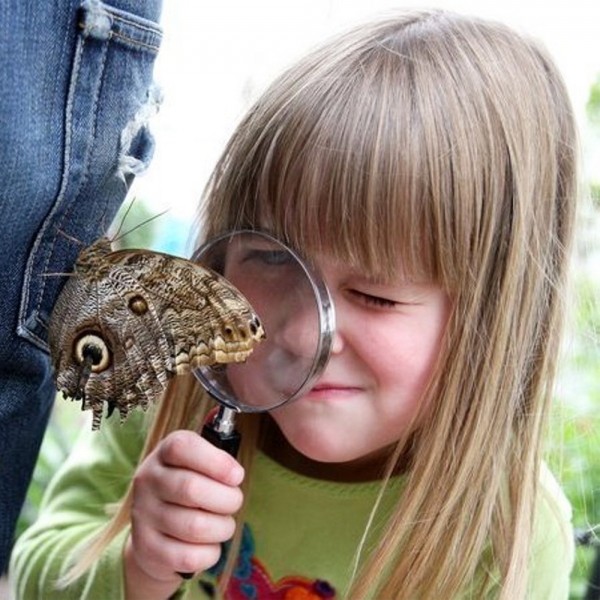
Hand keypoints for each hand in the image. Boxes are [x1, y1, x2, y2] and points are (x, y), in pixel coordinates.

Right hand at [123, 430, 244, 599]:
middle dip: (227, 499)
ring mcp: (144, 515)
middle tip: (234, 502)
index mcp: (164, 454)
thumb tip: (234, 474)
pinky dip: (210, 553)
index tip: (237, 475)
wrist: (155, 531)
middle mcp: (148, 480)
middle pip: (191, 488)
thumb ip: (216, 462)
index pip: (182, 447)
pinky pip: (189, 556)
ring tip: (222, 524)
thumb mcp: (198, 466)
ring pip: (195, 526)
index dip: (216, 461)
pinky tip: (209, 545)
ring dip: (222, 528)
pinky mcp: (146, 549)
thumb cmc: (189, 490)